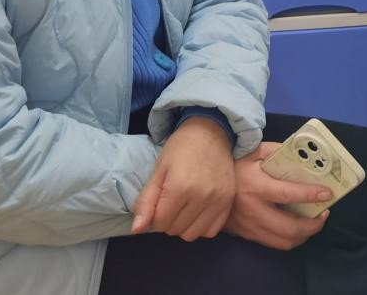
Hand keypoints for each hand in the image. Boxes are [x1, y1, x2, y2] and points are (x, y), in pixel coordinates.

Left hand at [132, 116, 235, 240]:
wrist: (211, 132)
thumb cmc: (181, 148)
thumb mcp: (159, 170)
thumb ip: (146, 201)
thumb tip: (136, 230)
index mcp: (180, 188)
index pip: (160, 223)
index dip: (155, 215)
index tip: (160, 201)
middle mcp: (202, 197)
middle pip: (175, 230)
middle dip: (168, 220)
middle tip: (172, 201)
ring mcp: (219, 200)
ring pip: (193, 234)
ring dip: (184, 225)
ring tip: (185, 207)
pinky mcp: (229, 201)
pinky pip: (211, 231)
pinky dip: (202, 225)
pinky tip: (199, 211)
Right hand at [223, 142, 332, 250]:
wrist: (206, 182)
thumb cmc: (234, 163)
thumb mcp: (255, 150)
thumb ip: (279, 151)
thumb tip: (304, 157)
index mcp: (257, 187)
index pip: (288, 195)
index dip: (310, 195)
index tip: (328, 194)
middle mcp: (254, 211)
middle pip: (289, 229)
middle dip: (313, 226)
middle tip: (324, 214)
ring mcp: (249, 226)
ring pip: (283, 242)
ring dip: (304, 236)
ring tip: (314, 222)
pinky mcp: (246, 234)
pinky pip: (272, 243)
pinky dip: (289, 238)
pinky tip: (296, 227)